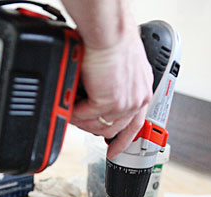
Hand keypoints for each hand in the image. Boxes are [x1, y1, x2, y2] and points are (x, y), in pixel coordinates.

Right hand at [70, 25, 152, 158]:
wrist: (110, 30)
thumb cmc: (113, 37)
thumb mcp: (122, 64)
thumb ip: (116, 82)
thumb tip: (101, 90)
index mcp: (143, 90)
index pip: (136, 125)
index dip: (124, 141)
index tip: (115, 151)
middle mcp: (138, 99)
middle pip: (115, 129)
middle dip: (94, 130)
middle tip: (79, 125)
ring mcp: (125, 103)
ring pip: (100, 126)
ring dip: (83, 123)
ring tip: (70, 114)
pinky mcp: (110, 102)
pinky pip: (87, 117)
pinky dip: (75, 115)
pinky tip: (68, 109)